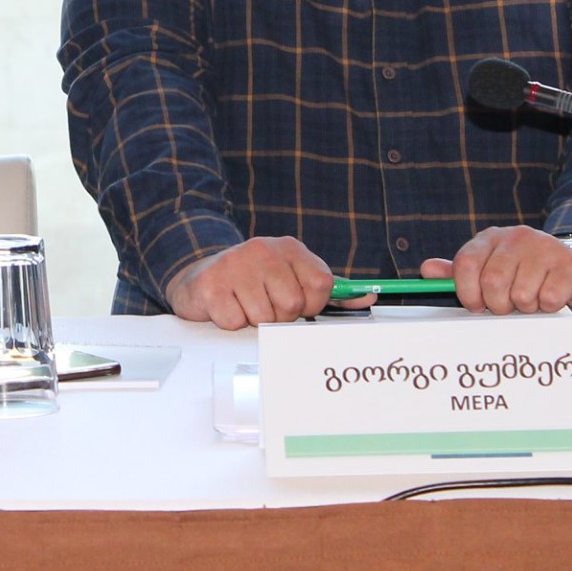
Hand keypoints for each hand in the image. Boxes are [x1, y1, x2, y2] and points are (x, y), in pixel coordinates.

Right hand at [164, 236, 365, 329]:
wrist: (201, 274)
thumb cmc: (255, 282)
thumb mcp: (293, 278)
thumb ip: (331, 291)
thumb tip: (369, 297)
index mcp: (290, 248)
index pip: (321, 285)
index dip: (311, 304)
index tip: (296, 302)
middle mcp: (262, 249)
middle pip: (292, 305)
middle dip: (280, 315)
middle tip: (264, 304)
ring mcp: (234, 265)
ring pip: (263, 317)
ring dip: (254, 320)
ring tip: (244, 304)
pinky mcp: (210, 285)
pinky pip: (235, 322)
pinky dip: (231, 323)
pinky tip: (226, 306)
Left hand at [420, 226, 571, 314]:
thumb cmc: (526, 276)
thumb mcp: (490, 271)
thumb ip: (459, 273)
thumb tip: (426, 269)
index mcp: (490, 237)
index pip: (466, 263)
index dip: (467, 292)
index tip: (477, 306)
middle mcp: (516, 236)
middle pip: (492, 282)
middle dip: (499, 304)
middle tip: (510, 306)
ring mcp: (544, 247)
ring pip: (521, 294)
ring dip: (527, 308)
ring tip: (533, 299)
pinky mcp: (569, 264)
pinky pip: (548, 298)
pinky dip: (549, 307)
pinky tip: (552, 297)